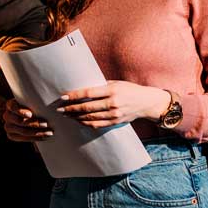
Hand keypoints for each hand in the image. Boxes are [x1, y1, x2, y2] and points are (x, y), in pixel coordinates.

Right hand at [3, 98, 53, 142]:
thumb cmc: (32, 107)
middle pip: (20, 121)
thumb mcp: (31, 102)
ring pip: (23, 131)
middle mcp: (7, 115)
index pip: (13, 107)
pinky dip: (35, 138)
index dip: (21, 111)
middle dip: (34, 123)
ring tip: (49, 132)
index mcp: (10, 105)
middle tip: (47, 124)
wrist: (26, 118)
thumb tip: (55, 97)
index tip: (30, 114)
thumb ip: (35, 101)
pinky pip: (23, 138)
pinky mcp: (11, 135)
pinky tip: (44, 137)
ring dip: (37, 132)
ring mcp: (8, 126)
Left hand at [56, 81, 170, 128]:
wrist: (147, 102)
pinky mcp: (116, 122)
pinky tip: (78, 121)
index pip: (88, 93)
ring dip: (76, 117)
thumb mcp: (116, 83)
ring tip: (66, 115)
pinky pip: (98, 125)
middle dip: (71, 108)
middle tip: (60, 109)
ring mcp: (115, 114)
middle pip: (87, 107)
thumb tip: (82, 87)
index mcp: (112, 90)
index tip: (63, 97)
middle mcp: (113, 103)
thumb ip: (100, 86)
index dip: (74, 96)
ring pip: (91, 118)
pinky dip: (86, 123)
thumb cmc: (129, 89)